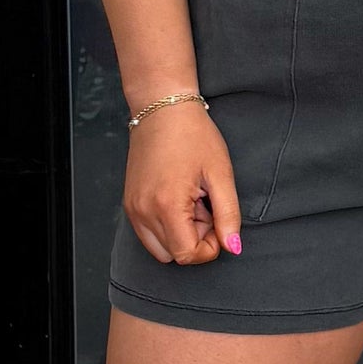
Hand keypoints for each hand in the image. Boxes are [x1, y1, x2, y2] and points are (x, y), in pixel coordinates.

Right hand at [121, 101, 243, 264]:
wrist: (162, 108)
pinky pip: (149, 234)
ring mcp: (133, 209)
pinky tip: (177, 199)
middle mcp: (143, 212)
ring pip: (160, 249)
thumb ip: (229, 215)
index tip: (217, 220)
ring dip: (180, 235)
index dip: (209, 247)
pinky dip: (166, 226)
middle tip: (204, 206)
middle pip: (174, 255)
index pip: (188, 255)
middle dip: (195, 239)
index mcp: (166, 205)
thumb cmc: (193, 135)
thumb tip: (233, 247)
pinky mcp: (130, 204)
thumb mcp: (221, 174)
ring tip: (190, 203)